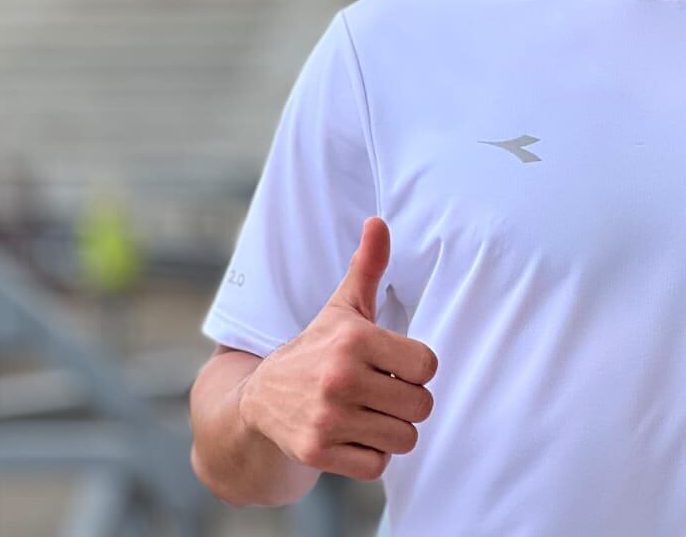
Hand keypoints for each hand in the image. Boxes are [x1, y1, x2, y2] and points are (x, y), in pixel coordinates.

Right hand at [237, 217, 438, 480]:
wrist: (257, 402)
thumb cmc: (316, 350)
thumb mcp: (342, 307)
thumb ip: (367, 266)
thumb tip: (379, 221)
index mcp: (353, 339)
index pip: (428, 365)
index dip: (416, 368)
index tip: (393, 365)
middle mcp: (339, 378)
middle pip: (421, 405)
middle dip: (407, 402)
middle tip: (381, 393)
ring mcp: (327, 418)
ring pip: (404, 439)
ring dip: (391, 431)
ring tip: (367, 414)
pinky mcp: (318, 452)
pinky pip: (378, 465)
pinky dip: (371, 456)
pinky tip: (352, 436)